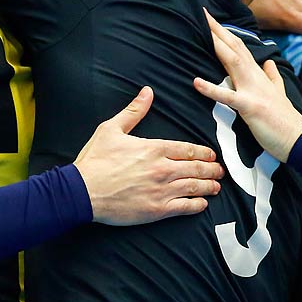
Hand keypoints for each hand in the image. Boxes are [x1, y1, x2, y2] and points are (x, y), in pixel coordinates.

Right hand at [74, 87, 222, 225]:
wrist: (82, 191)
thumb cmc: (94, 161)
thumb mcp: (111, 129)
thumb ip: (133, 111)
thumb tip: (147, 92)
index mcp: (154, 148)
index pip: (188, 149)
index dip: (203, 152)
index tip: (211, 155)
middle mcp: (163, 169)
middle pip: (197, 168)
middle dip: (212, 169)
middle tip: (219, 171)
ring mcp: (162, 190)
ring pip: (195, 187)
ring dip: (209, 186)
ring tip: (216, 187)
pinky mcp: (157, 210)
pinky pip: (185, 207)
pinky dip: (197, 205)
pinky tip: (202, 204)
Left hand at [192, 12, 301, 160]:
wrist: (299, 139)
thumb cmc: (285, 120)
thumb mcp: (279, 93)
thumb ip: (272, 77)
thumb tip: (268, 62)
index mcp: (258, 75)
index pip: (240, 48)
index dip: (225, 33)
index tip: (211, 19)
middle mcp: (255, 78)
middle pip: (234, 48)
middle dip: (218, 30)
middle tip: (202, 12)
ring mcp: (253, 90)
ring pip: (233, 62)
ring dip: (217, 46)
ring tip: (202, 30)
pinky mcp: (250, 107)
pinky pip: (227, 97)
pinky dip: (211, 89)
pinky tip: (196, 82)